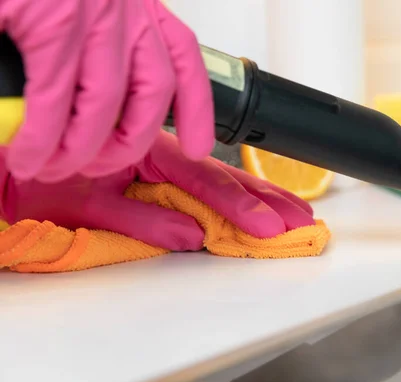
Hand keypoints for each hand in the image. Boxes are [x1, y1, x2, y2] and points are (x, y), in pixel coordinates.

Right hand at [0, 0, 213, 182]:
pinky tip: (26, 154)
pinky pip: (52, 99)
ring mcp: (89, 14)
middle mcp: (124, 8)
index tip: (196, 147)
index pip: (183, 58)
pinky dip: (39, 138)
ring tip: (49, 168)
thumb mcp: (80, 5)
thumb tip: (85, 106)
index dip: (196, 110)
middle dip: (128, 144)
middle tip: (95, 166)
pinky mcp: (49, 20)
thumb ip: (96, 51)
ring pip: (104, 106)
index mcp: (136, 5)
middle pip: (152, 94)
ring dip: (79, 151)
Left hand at [0, 131, 314, 250]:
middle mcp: (159, 155)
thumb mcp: (85, 205)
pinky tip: (262, 203)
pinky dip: (238, 197)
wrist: (14, 167)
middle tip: (299, 222)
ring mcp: (163, 166)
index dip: (238, 206)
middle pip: (224, 177)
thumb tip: (191, 237)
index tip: (267, 227)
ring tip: (294, 211)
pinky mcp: (162, 180)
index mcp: (142, 152)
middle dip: (264, 201)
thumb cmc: (42, 180)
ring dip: (261, 196)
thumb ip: (141, 220)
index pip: (202, 180)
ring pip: (222, 178)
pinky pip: (207, 186)